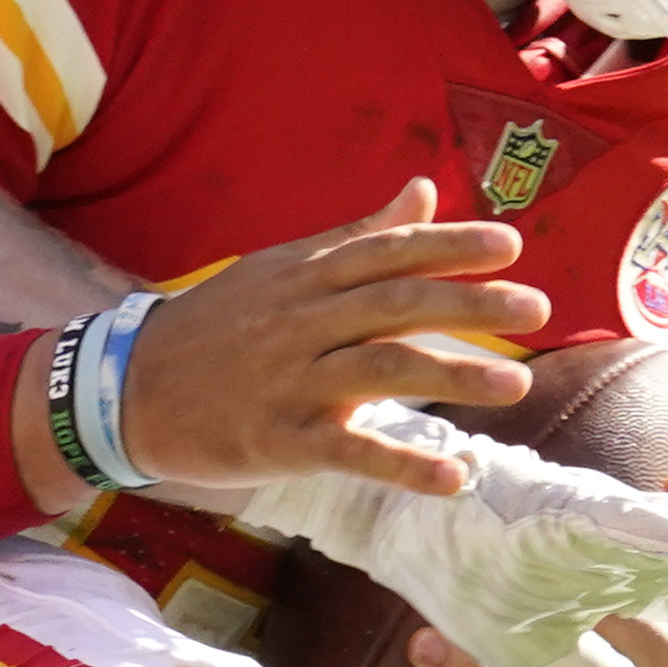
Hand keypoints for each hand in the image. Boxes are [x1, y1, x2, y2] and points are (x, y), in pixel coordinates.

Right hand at [114, 181, 545, 498]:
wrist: (130, 388)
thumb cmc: (217, 325)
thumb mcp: (281, 268)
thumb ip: (358, 236)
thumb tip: (422, 190)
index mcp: (304, 276)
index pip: (385, 251)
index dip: (448, 245)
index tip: (511, 244)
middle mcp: (301, 321)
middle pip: (393, 303)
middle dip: (468, 302)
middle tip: (537, 307)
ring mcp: (291, 380)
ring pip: (380, 369)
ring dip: (453, 375)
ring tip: (516, 383)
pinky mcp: (281, 439)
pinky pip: (350, 450)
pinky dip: (404, 464)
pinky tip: (454, 477)